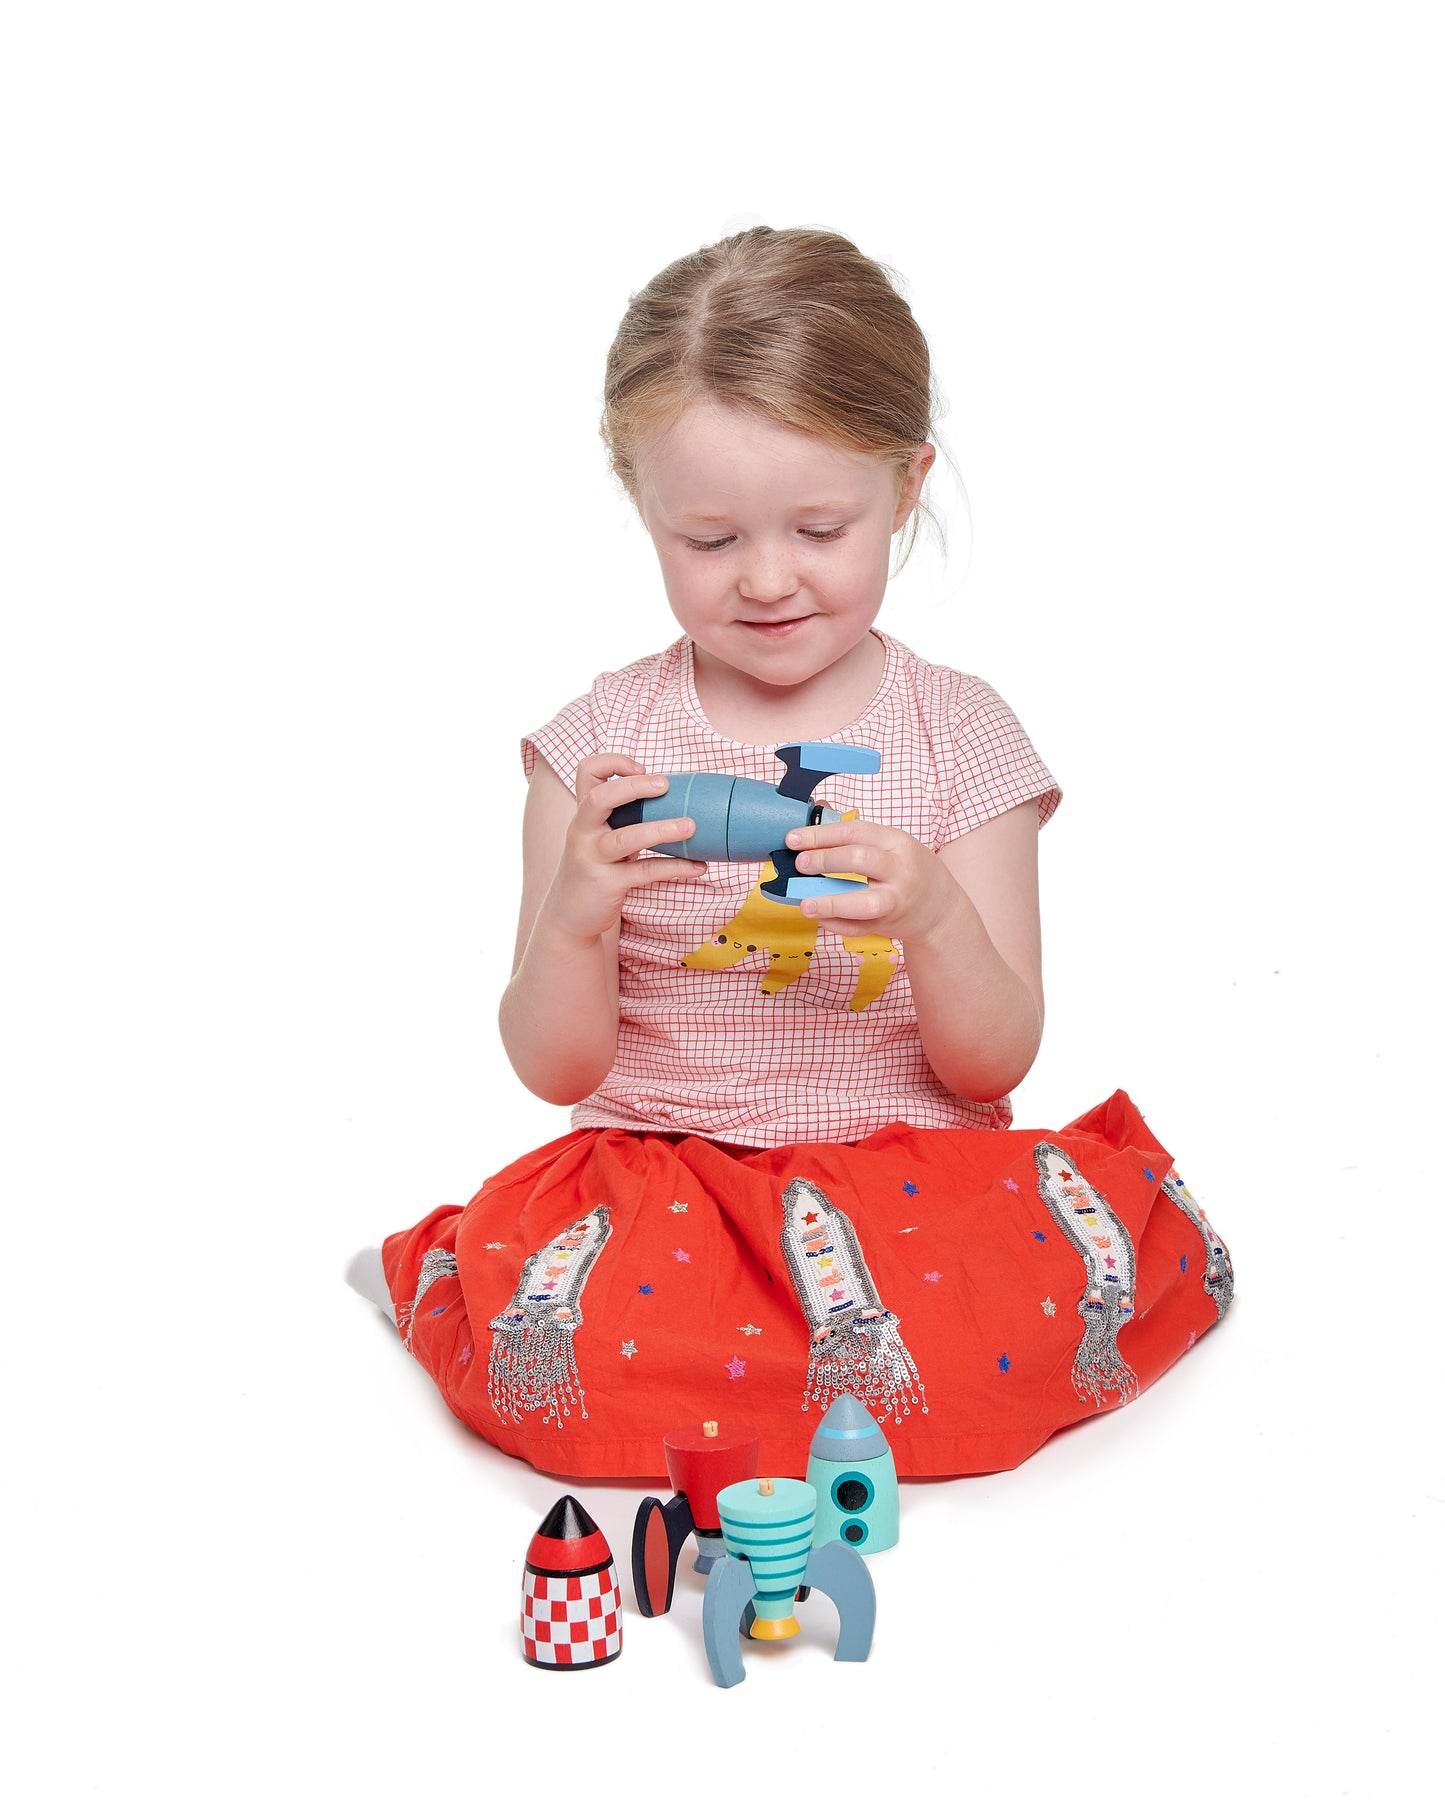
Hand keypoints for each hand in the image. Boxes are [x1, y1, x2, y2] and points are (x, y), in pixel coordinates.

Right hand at [541, 754, 705, 943]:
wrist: (569, 914)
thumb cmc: (596, 866)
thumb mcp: (603, 835)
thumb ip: (626, 816)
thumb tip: (679, 798)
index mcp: (584, 813)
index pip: (586, 771)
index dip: (613, 762)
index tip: (641, 768)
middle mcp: (582, 830)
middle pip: (600, 798)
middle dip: (634, 786)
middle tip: (665, 785)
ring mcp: (591, 858)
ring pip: (625, 838)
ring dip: (660, 829)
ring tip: (690, 826)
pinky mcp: (606, 884)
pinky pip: (644, 871)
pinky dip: (674, 867)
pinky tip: (697, 866)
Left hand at [784, 816, 964, 945]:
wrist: (940, 908)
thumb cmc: (908, 870)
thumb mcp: (893, 845)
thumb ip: (857, 837)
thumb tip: (811, 824)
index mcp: (897, 843)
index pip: (855, 832)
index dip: (821, 834)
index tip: (793, 838)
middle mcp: (900, 871)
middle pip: (860, 860)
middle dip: (825, 860)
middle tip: (799, 863)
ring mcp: (896, 901)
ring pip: (864, 902)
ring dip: (831, 903)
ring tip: (805, 903)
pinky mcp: (888, 926)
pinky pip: (859, 928)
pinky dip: (836, 924)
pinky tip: (819, 918)